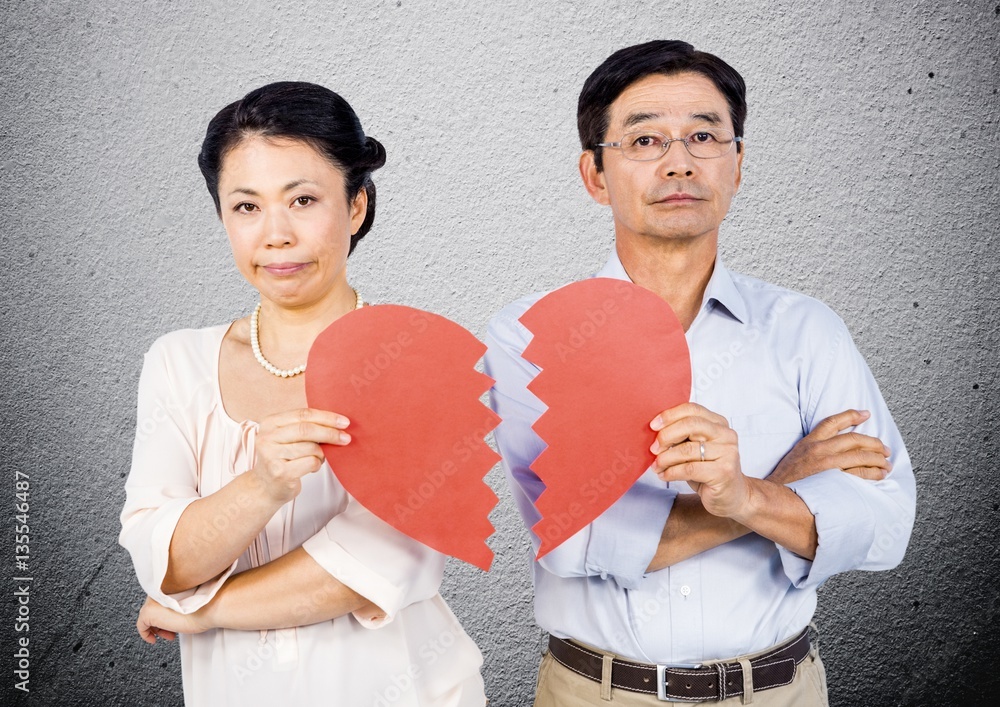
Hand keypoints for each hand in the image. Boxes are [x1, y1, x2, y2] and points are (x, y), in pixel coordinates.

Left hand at [136, 596, 211, 643]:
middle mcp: (158, 589)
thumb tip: (170, 614)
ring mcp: (152, 600)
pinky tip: (154, 639)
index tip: (172, 621)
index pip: (159, 599)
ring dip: (157, 628)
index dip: (164, 612)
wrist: (209, 607)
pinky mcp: (148, 612)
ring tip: (169, 634)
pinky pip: (141, 625)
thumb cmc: (205, 604)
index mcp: (168, 584)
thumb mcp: (188, 600)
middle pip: (152, 607)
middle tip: (171, 630)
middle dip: (161, 622)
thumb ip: (176, 602)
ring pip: (147, 616)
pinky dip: (146, 634)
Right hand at [251, 408, 350, 503]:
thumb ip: (306, 426)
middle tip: (346, 438)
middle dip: (330, 433)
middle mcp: (267, 437)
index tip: (344, 422)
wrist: (265, 487)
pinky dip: (317, 464)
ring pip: (311, 448)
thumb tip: (338, 423)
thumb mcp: (288, 437)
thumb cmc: (283, 459)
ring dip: (322, 454)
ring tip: (318, 458)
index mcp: (270, 423)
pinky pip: (311, 462)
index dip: (326, 417)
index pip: (303, 414)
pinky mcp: (280, 472)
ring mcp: (272, 455)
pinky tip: (311, 467)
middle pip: (307, 429)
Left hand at [649, 403, 747, 518]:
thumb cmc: (708, 470)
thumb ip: (682, 436)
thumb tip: (655, 431)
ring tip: (656, 466)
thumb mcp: (695, 448)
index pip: (692, 409)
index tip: (653, 425)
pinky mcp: (723, 472)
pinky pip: (689, 469)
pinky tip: (664, 475)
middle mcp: (726, 435)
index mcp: (719, 424)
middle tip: (653, 449)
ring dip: (665, 458)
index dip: (670, 415)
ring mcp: (727, 453)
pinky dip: (672, 472)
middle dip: (666, 436)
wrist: (731, 496)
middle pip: (690, 425)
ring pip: (687, 449)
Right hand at [770, 409, 890, 484]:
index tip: (865, 414)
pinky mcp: (834, 481)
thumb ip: (812, 450)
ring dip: (878, 460)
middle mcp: (819, 450)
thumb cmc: (785, 480)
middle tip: (884, 449)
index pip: (832, 422)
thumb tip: (833, 449)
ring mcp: (827, 466)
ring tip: (886, 465)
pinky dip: (872, 474)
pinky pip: (859, 474)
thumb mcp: (795, 456)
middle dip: (874, 443)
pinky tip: (879, 476)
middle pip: (854, 439)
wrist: (775, 497)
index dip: (851, 415)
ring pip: (860, 456)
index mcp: (809, 442)